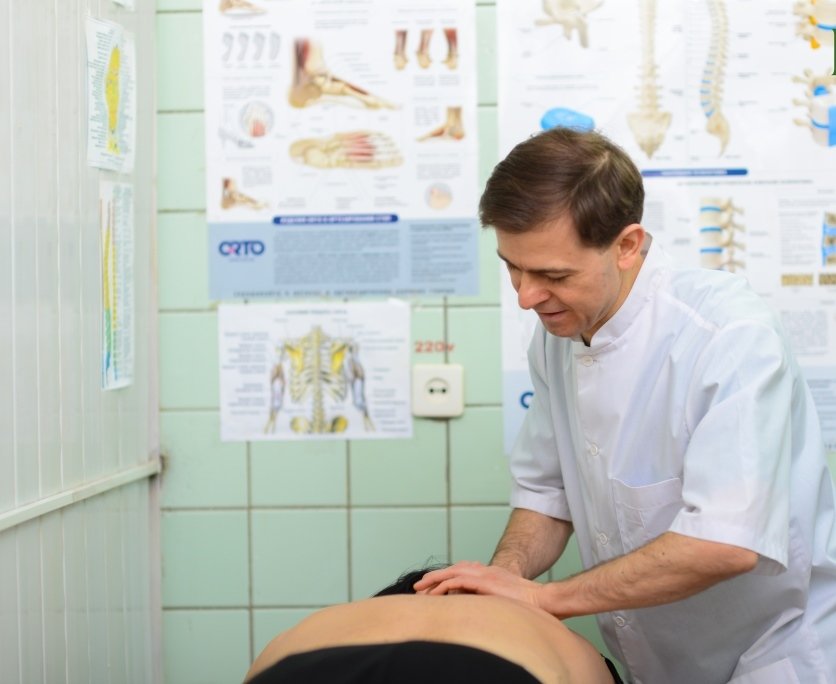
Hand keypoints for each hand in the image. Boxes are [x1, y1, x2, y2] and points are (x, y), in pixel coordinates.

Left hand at [413, 561, 543, 608]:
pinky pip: (458, 582)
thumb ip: (494, 600)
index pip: (463, 571)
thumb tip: (482, 610)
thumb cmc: (530, 604)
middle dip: (434, 577)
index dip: (447, 577)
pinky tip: (435, 593)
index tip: (433, 587)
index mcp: (490, 574)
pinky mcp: (484, 582)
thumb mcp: (508, 600)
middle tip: (419, 586)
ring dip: (434, 580)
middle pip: (454, 569)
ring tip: (420, 589)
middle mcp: (485, 571)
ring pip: (452, 573)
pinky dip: (444, 586)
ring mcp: (485, 575)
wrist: (543, 599)